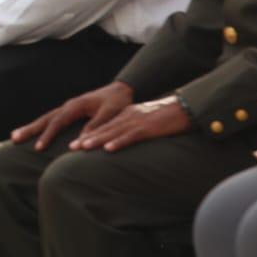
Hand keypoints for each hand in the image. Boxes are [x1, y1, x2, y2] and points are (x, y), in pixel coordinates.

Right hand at [12, 81, 133, 150]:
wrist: (122, 90)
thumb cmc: (118, 103)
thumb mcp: (109, 115)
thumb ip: (94, 127)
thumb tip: (78, 144)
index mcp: (75, 105)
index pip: (57, 122)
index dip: (47, 135)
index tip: (38, 148)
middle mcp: (68, 105)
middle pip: (45, 118)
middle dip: (30, 129)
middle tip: (13, 138)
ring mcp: (68, 108)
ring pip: (46, 118)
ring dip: (31, 128)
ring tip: (15, 136)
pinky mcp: (71, 112)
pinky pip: (52, 120)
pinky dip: (41, 126)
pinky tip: (35, 133)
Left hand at [71, 95, 192, 151]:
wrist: (186, 108)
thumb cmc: (168, 118)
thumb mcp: (147, 124)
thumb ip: (135, 132)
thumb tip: (124, 144)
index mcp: (128, 116)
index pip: (105, 127)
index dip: (90, 135)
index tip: (75, 144)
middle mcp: (128, 117)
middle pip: (104, 129)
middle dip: (87, 138)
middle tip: (71, 147)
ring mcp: (137, 121)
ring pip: (113, 132)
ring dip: (97, 140)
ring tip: (82, 147)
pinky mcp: (148, 127)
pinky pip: (131, 136)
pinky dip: (119, 142)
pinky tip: (108, 149)